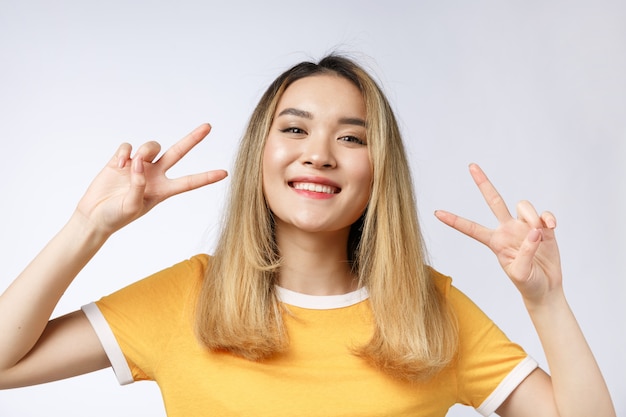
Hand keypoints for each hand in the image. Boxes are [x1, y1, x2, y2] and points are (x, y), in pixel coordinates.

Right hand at [75, 124, 227, 235]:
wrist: (94, 216)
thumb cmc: (116, 217)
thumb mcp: (132, 206)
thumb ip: (139, 184)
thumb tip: (139, 162)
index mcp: (163, 190)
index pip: (189, 182)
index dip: (206, 177)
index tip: (225, 173)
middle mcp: (155, 175)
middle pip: (178, 152)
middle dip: (193, 139)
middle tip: (208, 126)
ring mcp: (139, 166)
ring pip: (151, 146)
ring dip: (144, 151)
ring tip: (130, 165)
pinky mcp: (121, 160)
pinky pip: (128, 146)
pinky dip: (124, 153)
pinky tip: (118, 165)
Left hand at [434, 164, 561, 305]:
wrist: (546, 289)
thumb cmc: (528, 284)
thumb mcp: (521, 274)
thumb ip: (525, 253)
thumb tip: (534, 231)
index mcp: (495, 242)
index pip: (471, 228)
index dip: (454, 221)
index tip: (436, 213)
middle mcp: (507, 229)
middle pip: (494, 200)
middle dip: (483, 182)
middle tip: (471, 165)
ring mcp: (524, 226)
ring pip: (524, 205)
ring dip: (532, 216)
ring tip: (539, 233)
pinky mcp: (543, 228)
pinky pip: (545, 214)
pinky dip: (548, 218)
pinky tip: (551, 228)